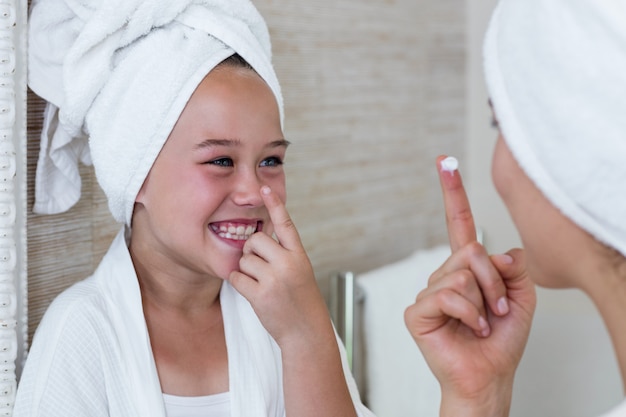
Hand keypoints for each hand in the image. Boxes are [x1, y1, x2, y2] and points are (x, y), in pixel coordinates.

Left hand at [228, 186, 332, 347]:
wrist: (306, 331)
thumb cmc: (300, 300)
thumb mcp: (300, 271)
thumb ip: (283, 254)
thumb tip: (253, 241)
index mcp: (299, 256)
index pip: (285, 224)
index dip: (275, 204)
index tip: (264, 187)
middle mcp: (288, 264)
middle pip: (255, 240)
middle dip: (251, 251)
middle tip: (261, 267)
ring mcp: (274, 279)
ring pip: (244, 259)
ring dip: (246, 270)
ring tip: (261, 283)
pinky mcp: (260, 294)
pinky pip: (236, 277)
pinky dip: (239, 283)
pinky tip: (253, 292)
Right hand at [404, 155, 535, 416]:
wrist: (489, 376)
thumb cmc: (501, 341)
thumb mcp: (522, 297)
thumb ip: (513, 267)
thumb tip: (499, 251)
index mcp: (466, 269)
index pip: (458, 225)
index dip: (452, 193)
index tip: (444, 163)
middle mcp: (444, 276)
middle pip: (471, 251)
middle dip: (494, 281)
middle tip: (497, 307)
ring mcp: (429, 293)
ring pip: (461, 274)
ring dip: (483, 300)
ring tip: (483, 321)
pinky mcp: (417, 311)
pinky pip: (448, 295)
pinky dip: (469, 314)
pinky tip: (470, 328)